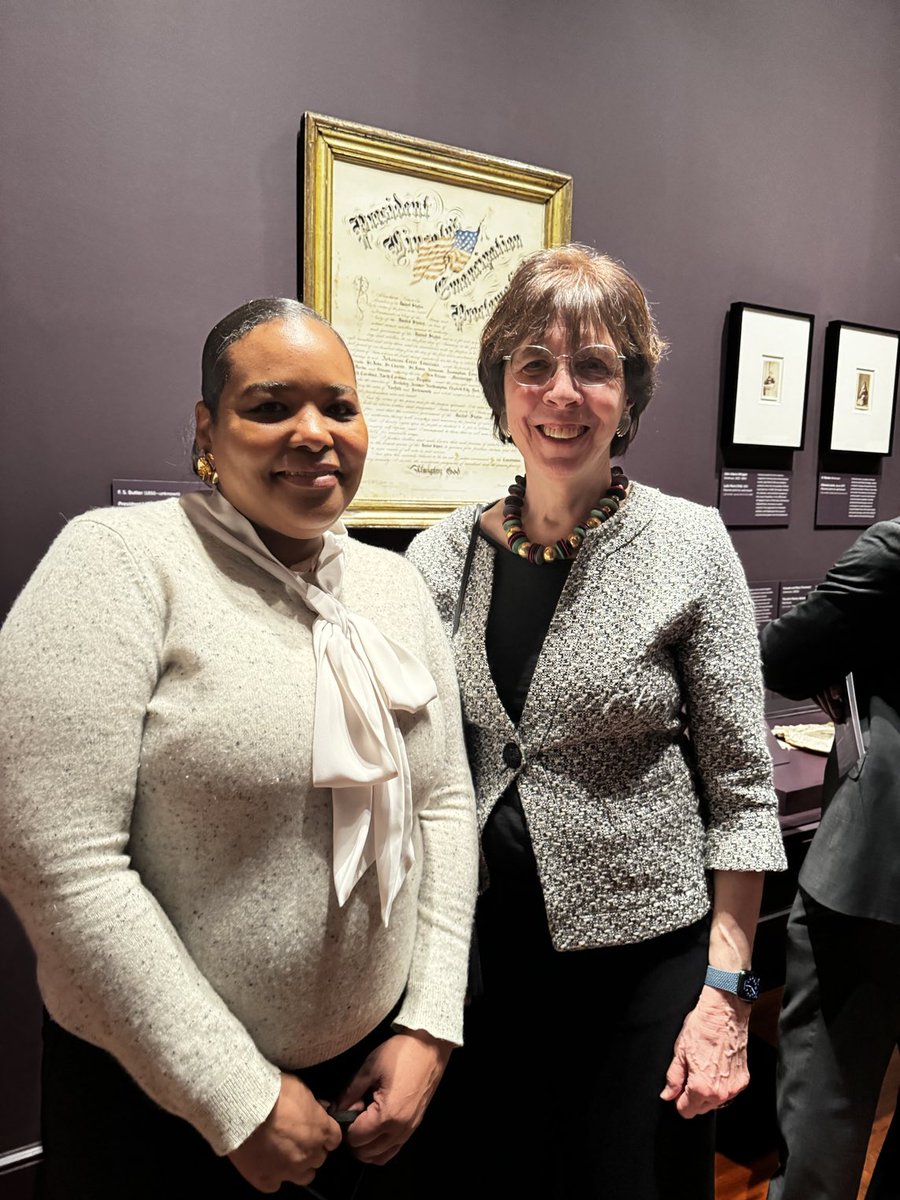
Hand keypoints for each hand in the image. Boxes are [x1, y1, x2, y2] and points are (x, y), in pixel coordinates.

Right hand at [228, 1073, 341, 1192]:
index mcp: (321, 1130)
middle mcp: (309, 1154)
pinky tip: (266, 1163)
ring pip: (303, 1176)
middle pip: (318, 1159)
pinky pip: (276, 1184)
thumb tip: (320, 1109)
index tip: (317, 1131)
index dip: (325, 1135)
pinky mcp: (267, 1181)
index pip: (334, 1139)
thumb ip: (313, 1105)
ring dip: (298, 1167)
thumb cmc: (274, 1093)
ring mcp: (288, 1171)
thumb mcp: (301, 1088)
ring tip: (284, 1156)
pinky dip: (273, 1175)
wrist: (244, 1108)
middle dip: (311, 1150)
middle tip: (296, 1140)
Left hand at [337, 1030, 452, 1164]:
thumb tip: (335, 1110)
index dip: (345, 1127)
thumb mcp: (370, 1068)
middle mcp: (400, 1129)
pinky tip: (375, 1128)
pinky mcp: (414, 1127)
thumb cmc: (400, 1053)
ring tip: (362, 1123)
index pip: (356, 1138)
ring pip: (380, 1157)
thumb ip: (349, 1093)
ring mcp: (409, 1130)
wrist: (430, 1047)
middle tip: (351, 1117)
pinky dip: (380, 1147)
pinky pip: (393, 1150)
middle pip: (366, 1153)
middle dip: (354, 1139)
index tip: (344, 1110)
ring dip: (366, 1146)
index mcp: (388, 1115)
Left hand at [660, 985, 750, 1117]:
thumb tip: (668, 1095)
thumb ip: (673, 1079)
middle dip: (693, 1096)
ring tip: (704, 1067)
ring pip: (715, 1102)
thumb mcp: (680, 1053)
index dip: (679, 1100)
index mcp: (702, 1088)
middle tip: (690, 1072)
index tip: (678, 1089)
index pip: (686, 1111)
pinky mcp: (744, 1080)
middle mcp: (721, 1093)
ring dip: (707, 1092)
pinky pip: (728, 1091)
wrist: (725, 1013)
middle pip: (701, 1109)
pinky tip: (716, 1066)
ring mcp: (734, 1087)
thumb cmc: (702, 1029)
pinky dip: (721, 1084)